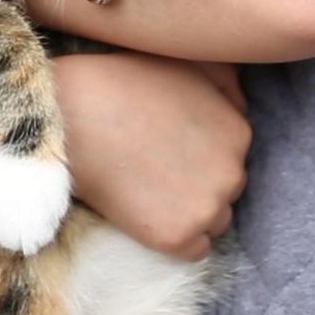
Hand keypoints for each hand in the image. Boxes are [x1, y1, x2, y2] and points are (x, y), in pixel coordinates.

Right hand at [56, 52, 250, 259]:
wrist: (73, 114)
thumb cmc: (123, 82)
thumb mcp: (188, 63)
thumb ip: (226, 83)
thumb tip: (242, 103)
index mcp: (238, 132)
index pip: (233, 156)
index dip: (201, 153)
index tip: (171, 148)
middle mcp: (232, 173)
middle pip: (225, 190)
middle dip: (199, 182)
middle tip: (157, 169)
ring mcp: (206, 207)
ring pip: (213, 222)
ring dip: (190, 211)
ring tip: (150, 191)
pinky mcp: (176, 237)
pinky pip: (194, 251)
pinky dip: (175, 239)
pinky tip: (149, 215)